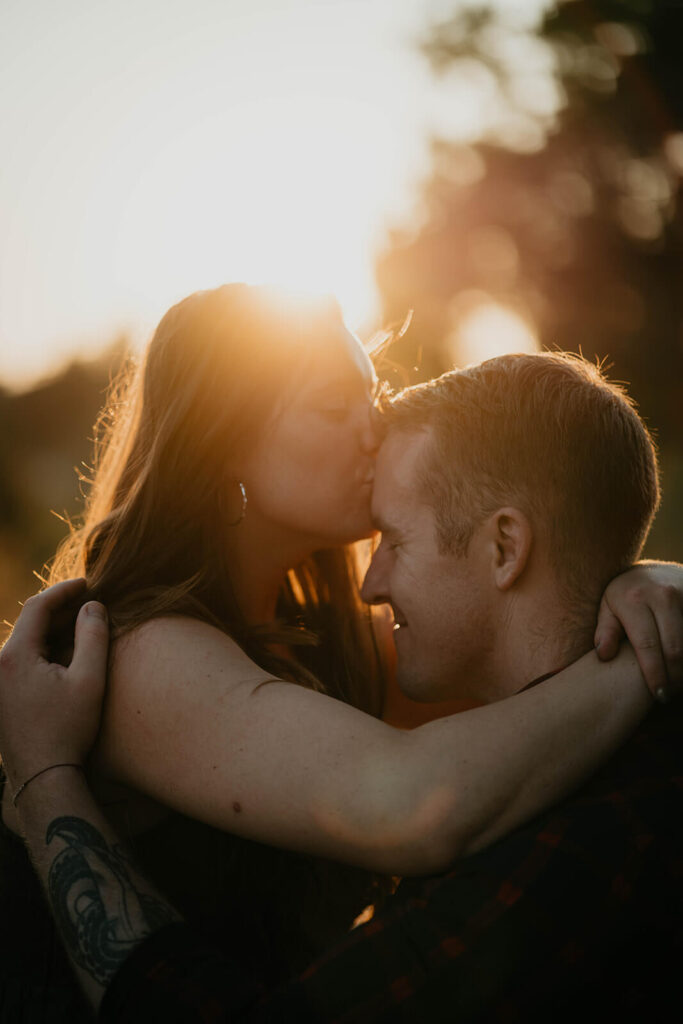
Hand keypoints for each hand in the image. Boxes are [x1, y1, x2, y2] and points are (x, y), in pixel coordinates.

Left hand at [0, 579, 109, 789]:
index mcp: (14, 656)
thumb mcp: (89, 680)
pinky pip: (19, 659)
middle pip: (28, 623)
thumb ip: (93, 636)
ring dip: (51, 631)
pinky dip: (42, 649)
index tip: (88, 583)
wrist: (42, 777)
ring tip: (82, 627)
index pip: (37, 607)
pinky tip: (65, 655)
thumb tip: (93, 606)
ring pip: (24, 641)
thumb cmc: (68, 729)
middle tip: (91, 603)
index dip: (64, 590)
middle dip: (60, 610)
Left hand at [594, 561, 682, 699]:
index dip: (654, 674)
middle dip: (674, 677)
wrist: (657, 571)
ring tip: (677, 684)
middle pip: (675, 648)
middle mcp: (663, 595)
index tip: (658, 695)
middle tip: (669, 695)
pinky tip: (681, 666)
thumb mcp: (608, 607)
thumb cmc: (626, 595)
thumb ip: (605, 631)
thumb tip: (604, 656)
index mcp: (635, 599)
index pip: (647, 644)